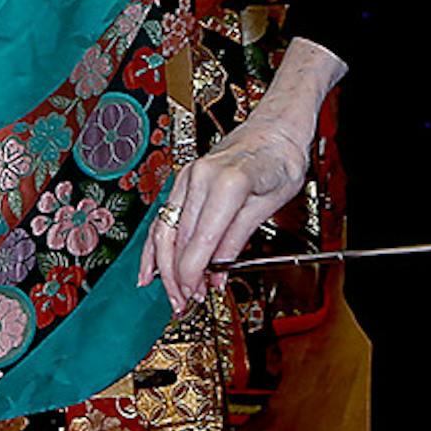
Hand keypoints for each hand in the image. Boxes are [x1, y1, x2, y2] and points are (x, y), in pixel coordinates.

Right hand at [138, 113, 312, 314]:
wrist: (276, 128)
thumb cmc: (280, 159)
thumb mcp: (269, 204)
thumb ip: (238, 239)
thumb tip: (219, 272)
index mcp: (227, 184)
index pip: (199, 242)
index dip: (193, 274)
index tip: (197, 294)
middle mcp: (201, 177)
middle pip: (177, 238)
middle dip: (177, 276)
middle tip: (184, 302)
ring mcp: (189, 176)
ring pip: (165, 229)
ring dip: (164, 266)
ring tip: (171, 293)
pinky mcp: (185, 179)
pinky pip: (165, 216)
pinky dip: (156, 244)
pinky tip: (149, 267)